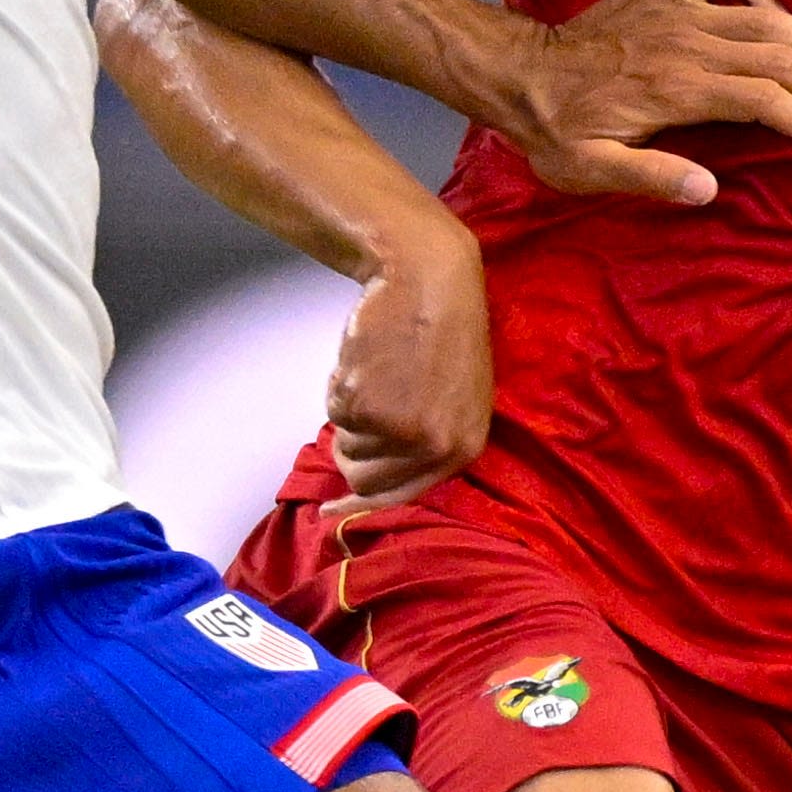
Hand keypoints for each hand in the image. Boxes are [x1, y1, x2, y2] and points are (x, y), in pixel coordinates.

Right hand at [321, 224, 493, 510]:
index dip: (359, 506)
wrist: (428, 278)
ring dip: (349, 410)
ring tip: (376, 370)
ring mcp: (402, 430)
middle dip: (350, 449)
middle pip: (365, 480)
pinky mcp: (368, 405)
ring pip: (345, 445)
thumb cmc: (438, 330)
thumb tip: (368, 489)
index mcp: (463, 448)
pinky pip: (333, 411)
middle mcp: (436, 448)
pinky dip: (339, 384)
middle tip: (360, 406)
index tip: (328, 513)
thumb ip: (423, 443)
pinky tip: (367, 356)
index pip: (401, 497)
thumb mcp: (452, 398)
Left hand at [493, 0, 791, 207]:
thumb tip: (711, 189)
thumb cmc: (558, 129)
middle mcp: (687, 44)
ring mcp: (678, 10)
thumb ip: (653, 177)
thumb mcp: (593, 169)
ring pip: (764, 15)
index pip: (765, 98)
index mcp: (678, 90)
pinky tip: (768, 12)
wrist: (520, 73)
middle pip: (778, 55)